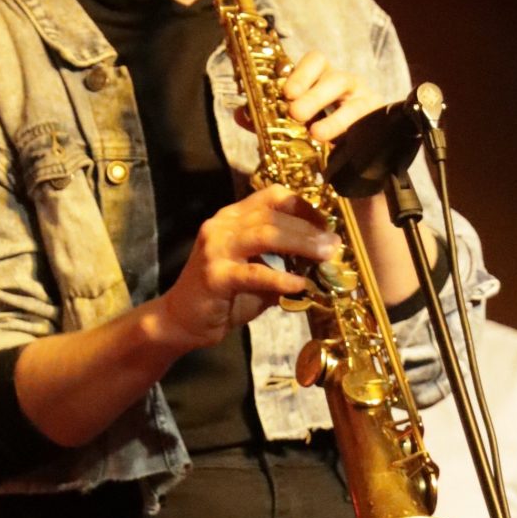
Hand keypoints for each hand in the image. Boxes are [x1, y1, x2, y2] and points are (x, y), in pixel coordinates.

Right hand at [153, 185, 337, 349]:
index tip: (327, 224)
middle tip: (334, 244)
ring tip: (325, 256)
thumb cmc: (222, 298)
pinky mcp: (215, 275)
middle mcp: (222, 226)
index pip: (272, 197)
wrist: (181, 321)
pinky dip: (280, 278)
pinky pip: (254, 273)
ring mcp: (216, 248)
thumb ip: (281, 262)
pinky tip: (299, 284)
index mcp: (232, 218)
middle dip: (309, 228)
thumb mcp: (256, 273)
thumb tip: (321, 260)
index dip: (303, 206)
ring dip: (301, 243)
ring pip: (265, 234)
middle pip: (273, 215)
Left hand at [281, 50, 394, 150]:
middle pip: (337, 81)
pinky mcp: (379, 122)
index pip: (316, 61)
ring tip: (316, 134)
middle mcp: (347, 84)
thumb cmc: (318, 124)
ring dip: (335, 121)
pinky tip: (341, 147)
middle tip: (295, 113)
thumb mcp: (298, 117)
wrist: (352, 147)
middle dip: (315, 97)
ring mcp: (366, 101)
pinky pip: (371, 128)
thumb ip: (277, 115)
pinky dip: (355, 136)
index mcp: (323, 75)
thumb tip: (250, 118)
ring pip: (355, 106)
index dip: (302, 74)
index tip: (288, 93)